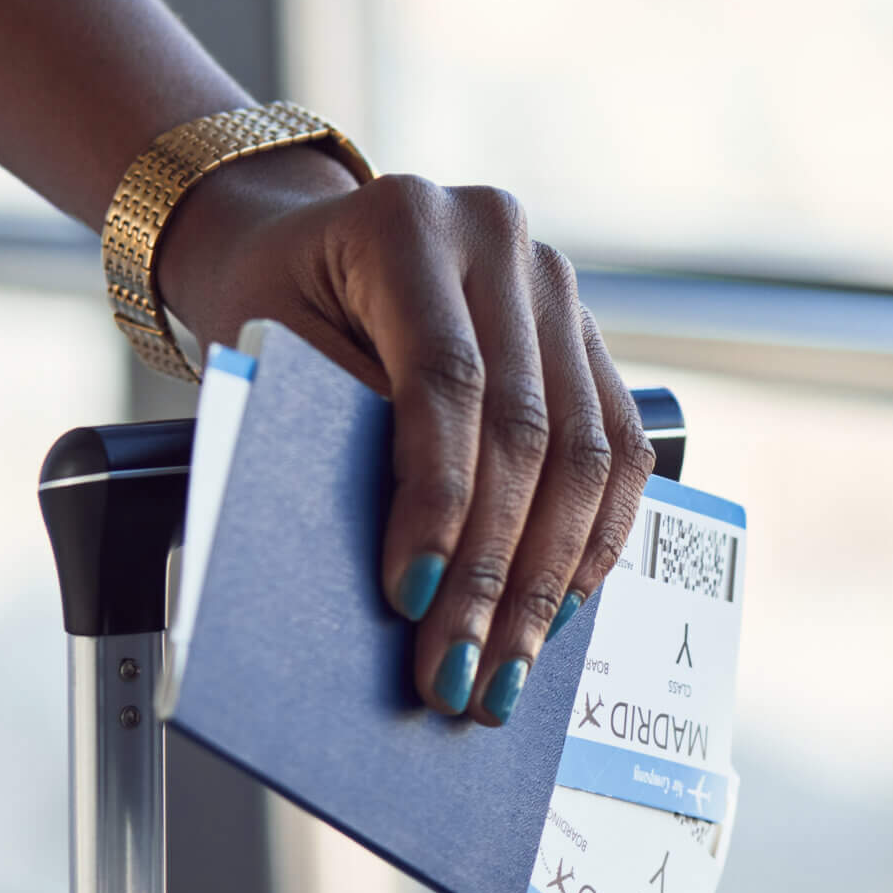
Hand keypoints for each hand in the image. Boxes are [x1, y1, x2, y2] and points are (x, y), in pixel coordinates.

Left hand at [155, 146, 652, 724]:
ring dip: (550, 576)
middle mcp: (500, 242)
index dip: (438, 497)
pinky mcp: (590, 339)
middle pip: (526, 427)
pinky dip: (594, 541)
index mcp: (409, 224)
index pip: (445, 378)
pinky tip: (560, 609)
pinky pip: (620, 451)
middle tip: (460, 668)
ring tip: (510, 664)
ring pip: (587, 452)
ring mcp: (558, 288)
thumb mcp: (273, 347)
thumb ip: (337, 429)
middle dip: (494, 567)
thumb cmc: (280, 304)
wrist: (313, 247)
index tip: (412, 596)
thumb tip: (407, 573)